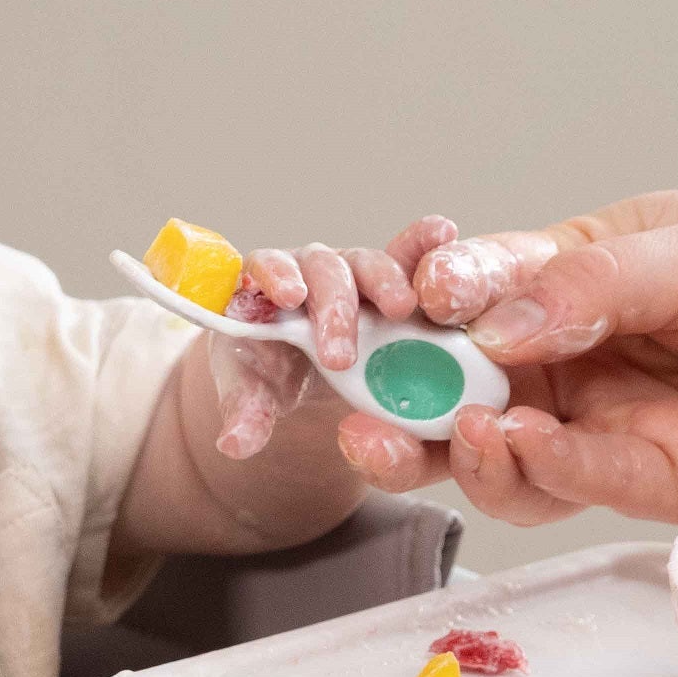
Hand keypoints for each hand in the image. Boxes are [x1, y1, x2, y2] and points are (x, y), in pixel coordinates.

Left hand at [208, 224, 447, 459]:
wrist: (301, 373)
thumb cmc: (271, 372)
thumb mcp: (256, 393)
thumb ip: (246, 412)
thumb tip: (234, 443)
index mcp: (267, 289)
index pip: (266, 268)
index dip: (276, 277)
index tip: (289, 298)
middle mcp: (310, 272)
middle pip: (322, 272)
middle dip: (335, 308)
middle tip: (342, 354)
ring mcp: (353, 274)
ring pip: (367, 265)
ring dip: (384, 283)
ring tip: (402, 309)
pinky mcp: (390, 282)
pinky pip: (409, 258)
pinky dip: (424, 244)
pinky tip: (443, 233)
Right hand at [337, 184, 677, 523]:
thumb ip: (583, 288)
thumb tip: (481, 318)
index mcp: (574, 282)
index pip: (467, 304)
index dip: (413, 320)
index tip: (376, 323)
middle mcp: (584, 361)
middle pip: (466, 396)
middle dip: (407, 408)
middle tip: (369, 413)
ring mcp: (622, 427)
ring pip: (509, 460)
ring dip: (463, 454)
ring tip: (456, 431)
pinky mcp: (671, 487)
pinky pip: (588, 487)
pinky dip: (546, 473)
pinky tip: (523, 447)